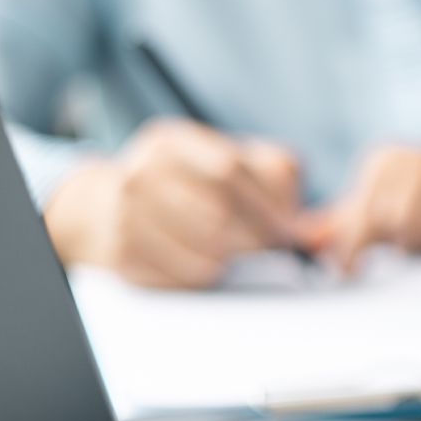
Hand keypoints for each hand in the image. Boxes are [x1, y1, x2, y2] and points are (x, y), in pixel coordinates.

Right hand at [44, 119, 302, 288]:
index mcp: (172, 141)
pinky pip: (184, 279)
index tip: (290, 230)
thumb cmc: (185, 186)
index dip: (268, 205)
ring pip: (205, 253)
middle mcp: (141, 172)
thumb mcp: (225, 164)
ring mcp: (124, 215)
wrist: (102, 209)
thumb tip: (317, 234)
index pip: (228, 170)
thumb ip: (277, 184)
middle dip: (258, 240)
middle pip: (217, 214)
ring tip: (240, 258)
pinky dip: (210, 278)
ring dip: (236, 263)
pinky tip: (209, 267)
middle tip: (275, 254)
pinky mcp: (121, 256)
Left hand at [302, 146, 420, 274]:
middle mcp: (420, 160)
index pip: (364, 212)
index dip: (353, 248)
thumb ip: (341, 226)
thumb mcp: (378, 210)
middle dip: (403, 243)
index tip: (350, 272)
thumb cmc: (419, 206)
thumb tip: (303, 240)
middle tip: (408, 251)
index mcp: (386, 163)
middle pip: (400, 221)